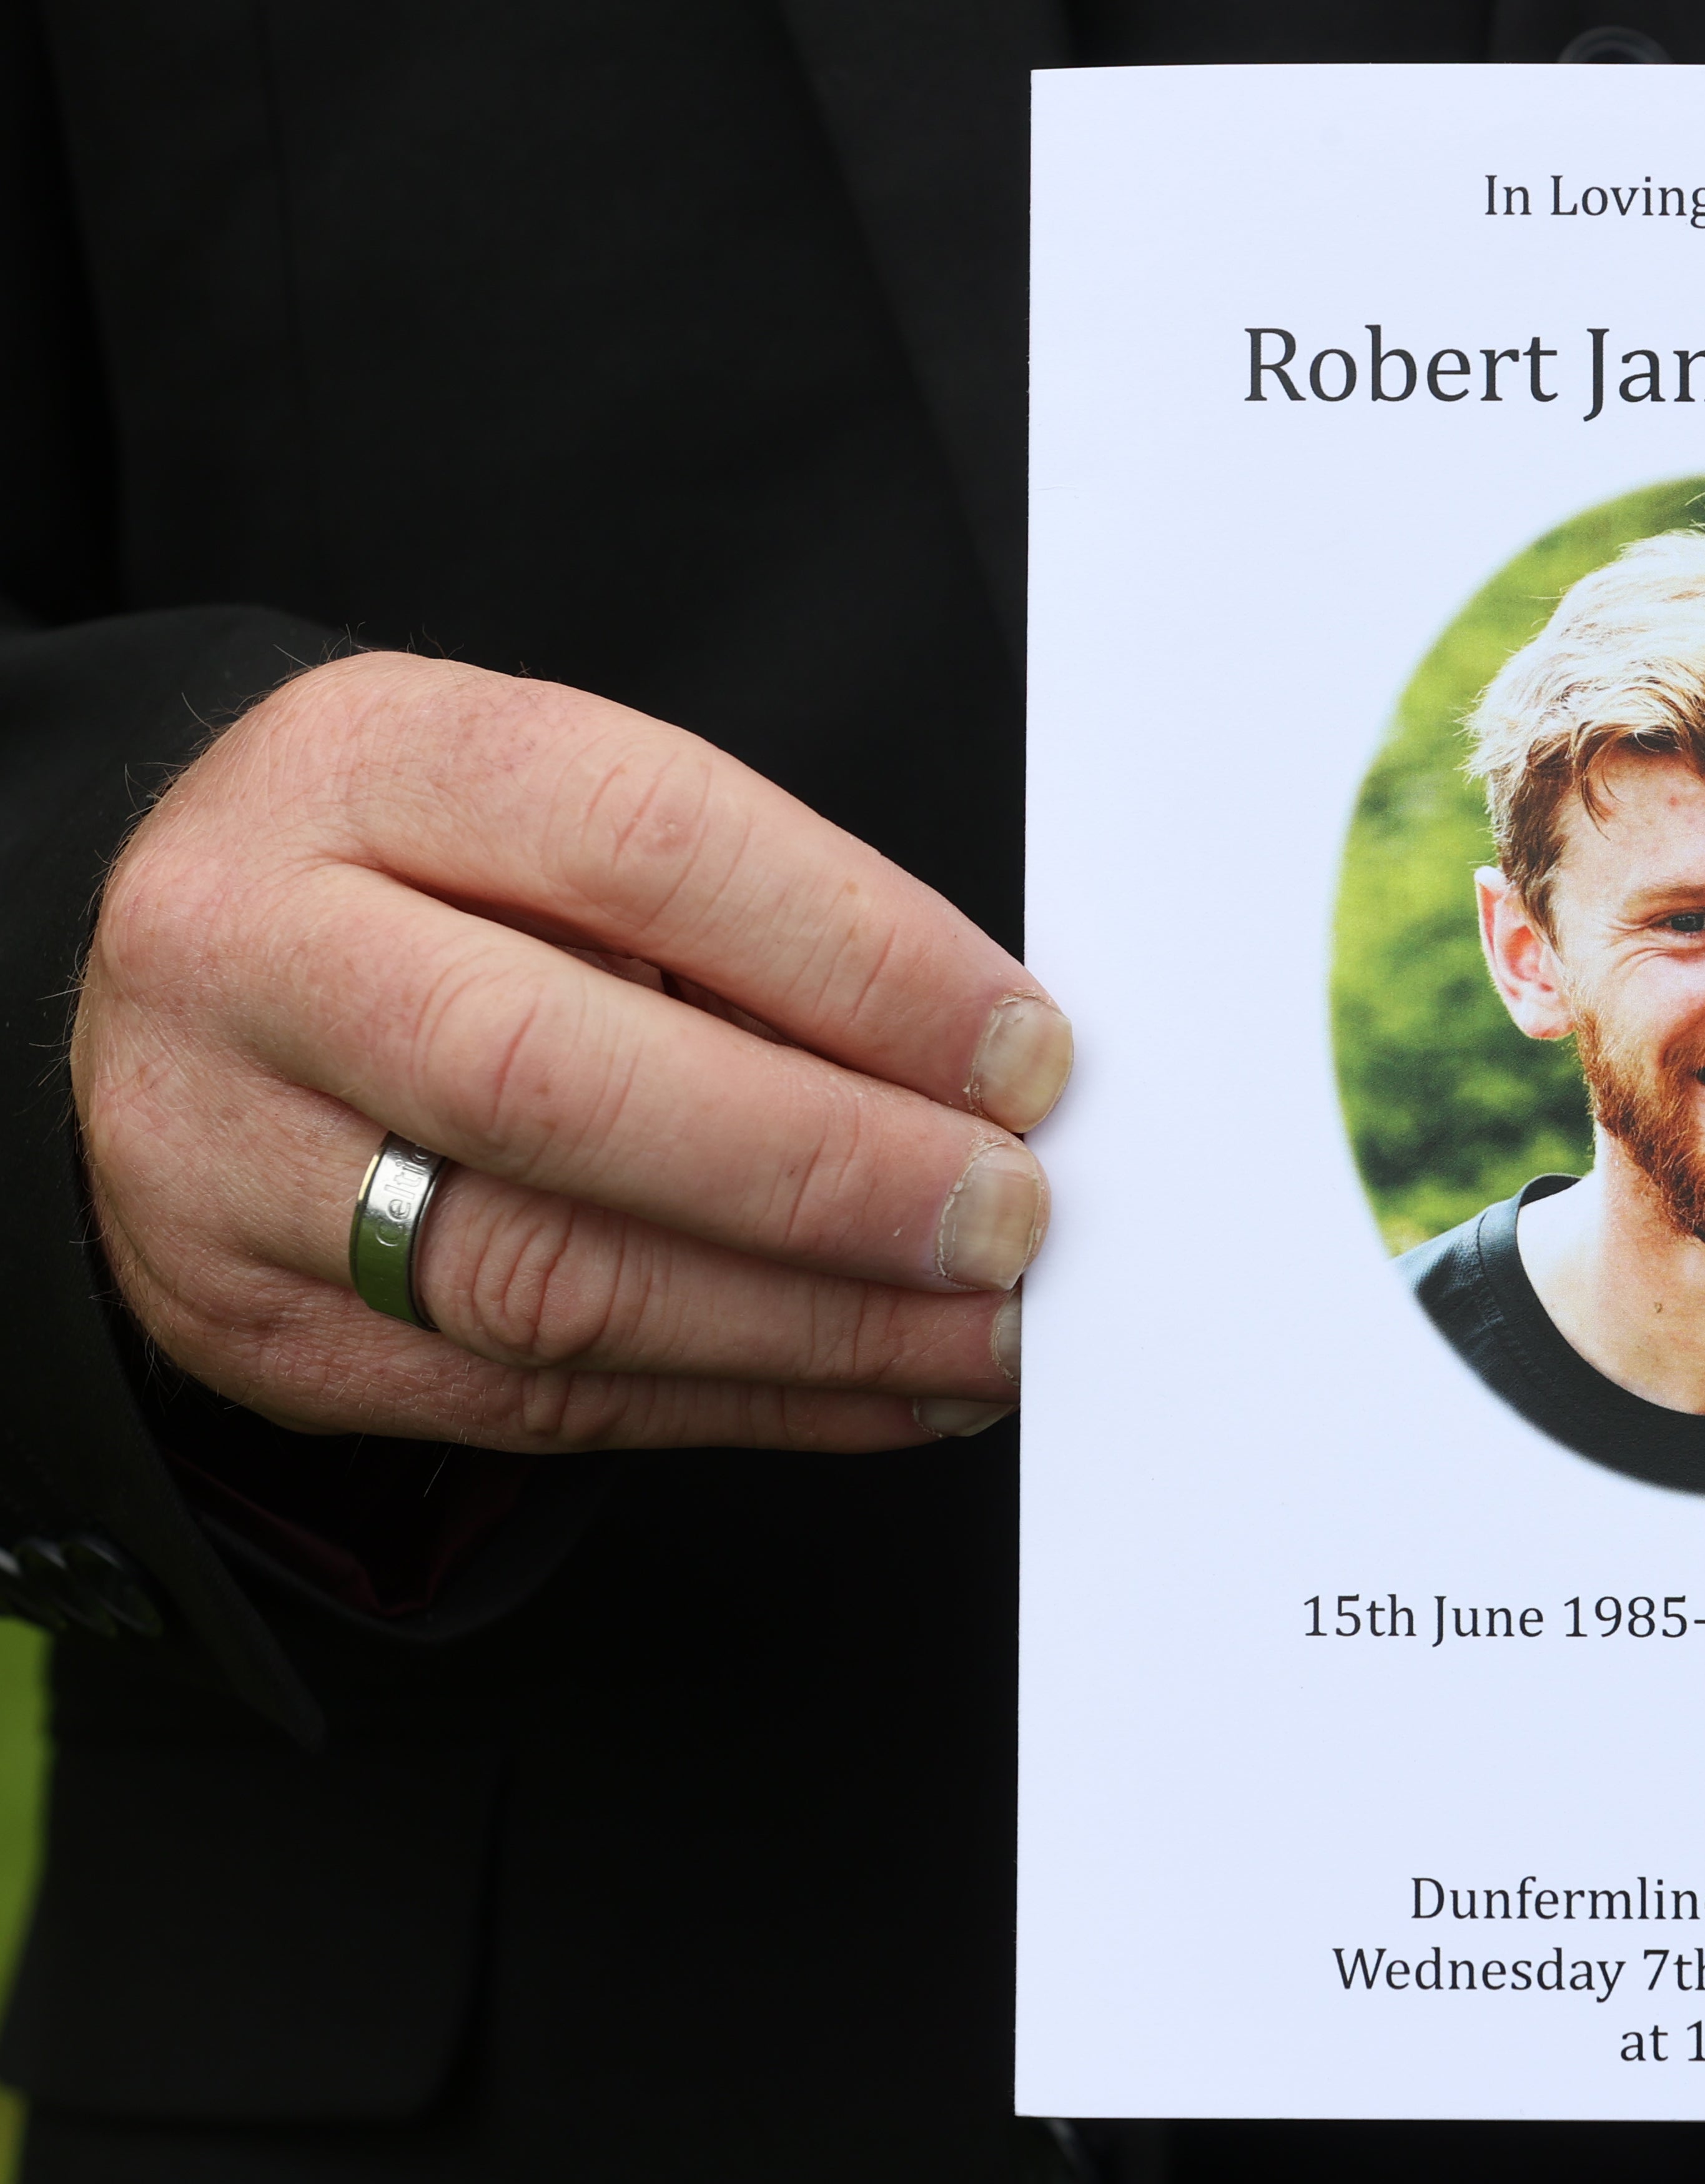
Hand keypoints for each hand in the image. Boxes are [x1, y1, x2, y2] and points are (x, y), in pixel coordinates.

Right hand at [74, 652, 1073, 1450]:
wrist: (189, 995)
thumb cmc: (432, 888)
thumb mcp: (553, 821)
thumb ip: (746, 918)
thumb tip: (983, 1070)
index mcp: (366, 767)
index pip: (641, 844)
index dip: (859, 960)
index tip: (1021, 1053)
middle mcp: (258, 954)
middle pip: (558, 1080)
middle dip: (829, 1167)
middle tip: (1009, 1214)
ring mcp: (231, 1159)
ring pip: (545, 1275)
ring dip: (814, 1320)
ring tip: (987, 1326)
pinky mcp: (260, 1330)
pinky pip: (532, 1400)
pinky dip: (747, 1399)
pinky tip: (887, 1381)